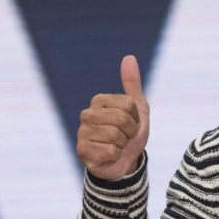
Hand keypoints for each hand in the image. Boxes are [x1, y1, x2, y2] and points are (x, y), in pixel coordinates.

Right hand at [76, 56, 149, 179]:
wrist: (126, 161)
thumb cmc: (130, 133)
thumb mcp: (137, 108)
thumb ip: (132, 83)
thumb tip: (129, 57)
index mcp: (99, 101)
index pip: (128, 105)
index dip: (136, 117)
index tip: (131, 123)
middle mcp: (87, 115)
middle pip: (121, 119)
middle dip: (130, 131)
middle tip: (126, 136)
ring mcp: (82, 133)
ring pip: (115, 136)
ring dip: (123, 144)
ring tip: (118, 145)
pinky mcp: (81, 151)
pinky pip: (108, 152)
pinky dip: (115, 156)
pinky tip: (110, 156)